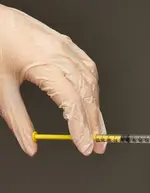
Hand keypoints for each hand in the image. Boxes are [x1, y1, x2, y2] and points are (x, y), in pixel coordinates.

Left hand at [0, 4, 105, 155]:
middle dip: (94, 124)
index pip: (71, 102)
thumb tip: (30, 145)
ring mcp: (67, 48)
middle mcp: (60, 54)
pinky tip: (93, 104)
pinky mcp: (68, 45)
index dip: (81, 128)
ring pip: (91, 83)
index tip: (85, 147)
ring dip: (96, 109)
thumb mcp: (0, 88)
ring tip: (96, 130)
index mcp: (43, 64)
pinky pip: (89, 70)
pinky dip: (94, 90)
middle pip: (86, 95)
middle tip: (97, 147)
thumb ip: (17, 119)